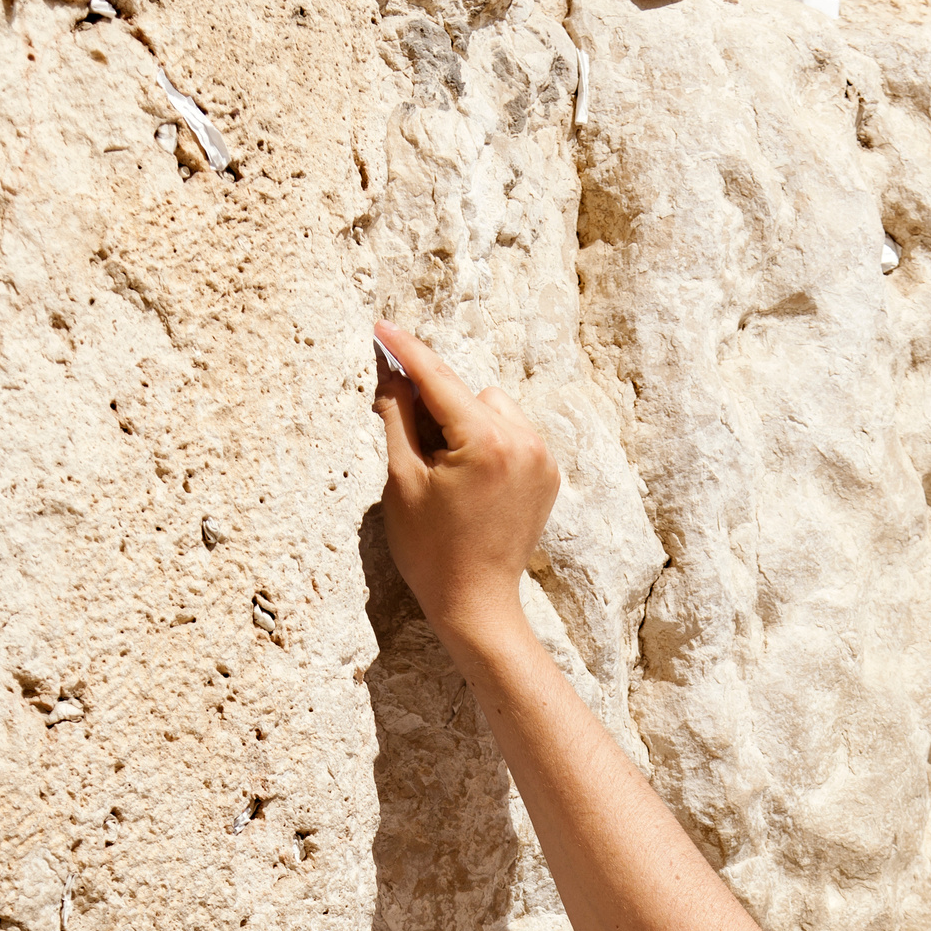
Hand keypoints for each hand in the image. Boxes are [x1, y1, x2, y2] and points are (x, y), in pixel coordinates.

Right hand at [373, 322, 559, 651]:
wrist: (476, 603)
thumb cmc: (431, 551)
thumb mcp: (403, 481)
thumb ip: (398, 419)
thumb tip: (394, 376)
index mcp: (487, 442)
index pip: (439, 381)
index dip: (406, 352)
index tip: (382, 328)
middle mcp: (524, 442)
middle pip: (468, 393)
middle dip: (438, 407)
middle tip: (416, 449)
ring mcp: (542, 458)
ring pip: (493, 409)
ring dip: (466, 423)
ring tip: (446, 471)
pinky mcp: (547, 474)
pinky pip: (512, 434)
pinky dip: (488, 442)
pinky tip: (470, 480)